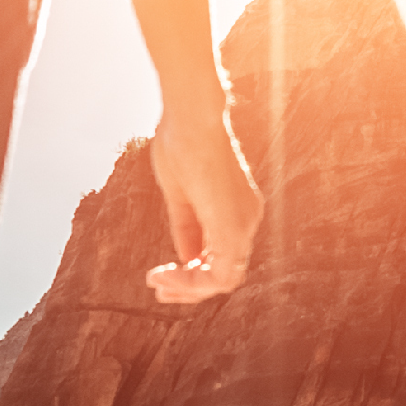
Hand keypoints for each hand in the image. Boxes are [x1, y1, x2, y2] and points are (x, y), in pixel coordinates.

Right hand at [144, 108, 259, 303]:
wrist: (191, 117)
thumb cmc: (181, 144)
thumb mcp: (181, 195)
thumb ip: (187, 227)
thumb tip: (186, 258)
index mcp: (237, 209)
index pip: (222, 256)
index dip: (193, 272)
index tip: (161, 273)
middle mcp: (247, 219)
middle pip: (225, 272)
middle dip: (190, 286)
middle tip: (158, 287)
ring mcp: (244, 223)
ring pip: (225, 279)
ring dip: (189, 288)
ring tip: (157, 283)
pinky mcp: (234, 226)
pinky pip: (221, 274)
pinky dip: (192, 282)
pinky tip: (165, 276)